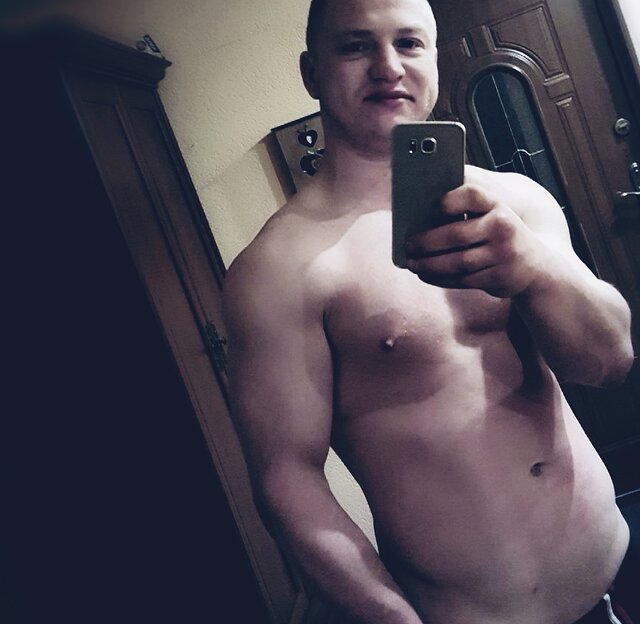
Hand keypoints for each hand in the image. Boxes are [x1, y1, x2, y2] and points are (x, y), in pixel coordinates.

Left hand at [404, 183, 543, 297]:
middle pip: (455, 235)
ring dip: (428, 265)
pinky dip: (440, 279)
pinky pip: (462, 280)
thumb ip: (464, 211)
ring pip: (456, 262)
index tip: (429, 210)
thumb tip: (417, 217)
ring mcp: (502, 255)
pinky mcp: (498, 278)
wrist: (535, 266)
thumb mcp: (491, 215)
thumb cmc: (499, 235)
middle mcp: (501, 227)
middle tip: (408, 245)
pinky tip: (426, 275)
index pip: (471, 195)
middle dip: (425, 242)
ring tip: (412, 264)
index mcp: (496, 205)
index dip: (447, 201)